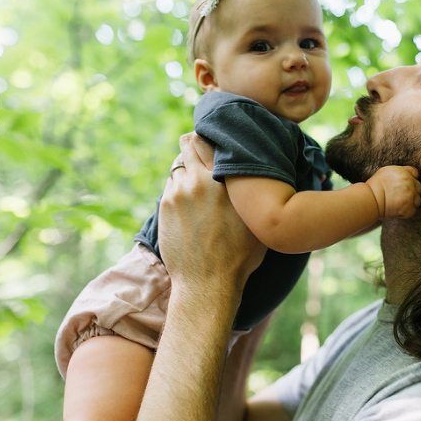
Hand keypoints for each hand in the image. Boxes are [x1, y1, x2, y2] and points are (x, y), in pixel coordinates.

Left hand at [159, 132, 266, 301]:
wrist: (209, 282)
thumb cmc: (240, 255)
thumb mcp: (255, 217)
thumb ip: (250, 188)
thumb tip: (255, 171)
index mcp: (227, 179)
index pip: (211, 138)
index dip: (212, 138)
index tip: (217, 143)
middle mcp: (200, 179)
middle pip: (189, 142)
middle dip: (194, 145)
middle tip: (202, 156)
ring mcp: (179, 191)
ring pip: (178, 164)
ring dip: (186, 169)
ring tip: (197, 186)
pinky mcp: (165, 205)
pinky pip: (171, 185)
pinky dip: (178, 188)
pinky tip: (189, 204)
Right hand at [365, 166, 420, 218]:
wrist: (369, 199)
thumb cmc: (374, 186)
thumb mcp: (385, 171)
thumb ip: (399, 172)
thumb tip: (406, 175)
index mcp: (404, 172)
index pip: (416, 174)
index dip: (411, 180)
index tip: (404, 185)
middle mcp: (409, 182)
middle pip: (419, 188)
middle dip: (412, 192)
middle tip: (401, 197)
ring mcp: (410, 195)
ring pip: (418, 200)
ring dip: (411, 203)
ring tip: (399, 204)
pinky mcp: (408, 208)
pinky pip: (413, 211)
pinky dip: (406, 212)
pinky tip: (397, 210)